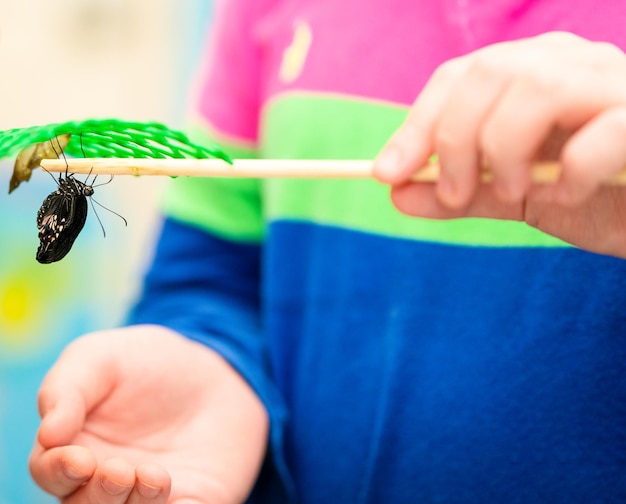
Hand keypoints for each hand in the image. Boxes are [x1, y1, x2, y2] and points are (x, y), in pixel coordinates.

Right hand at [29, 325, 267, 502]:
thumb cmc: (143, 363)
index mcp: (72, 448)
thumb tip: (49, 434)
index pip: (50, 472)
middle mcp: (104, 483)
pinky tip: (185, 503)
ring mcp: (147, 497)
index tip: (79, 459)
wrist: (209, 370)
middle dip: (99, 496)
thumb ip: (67, 388)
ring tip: (156, 477)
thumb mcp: (101, 358)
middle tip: (120, 472)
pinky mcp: (192, 500)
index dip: (58, 471)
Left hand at [374, 32, 625, 257]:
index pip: (460, 77)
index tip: (387, 173)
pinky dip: (570, 172)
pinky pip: (601, 133)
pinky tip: (568, 196)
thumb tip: (397, 193)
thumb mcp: (515, 196)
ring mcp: (614, 84)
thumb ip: (462, 193)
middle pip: (489, 74)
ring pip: (536, 88)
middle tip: (454, 195)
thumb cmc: (593, 196)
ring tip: (513, 192)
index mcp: (534, 74)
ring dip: (504, 151)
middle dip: (454, 140)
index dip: (417, 124)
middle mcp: (572, 63)